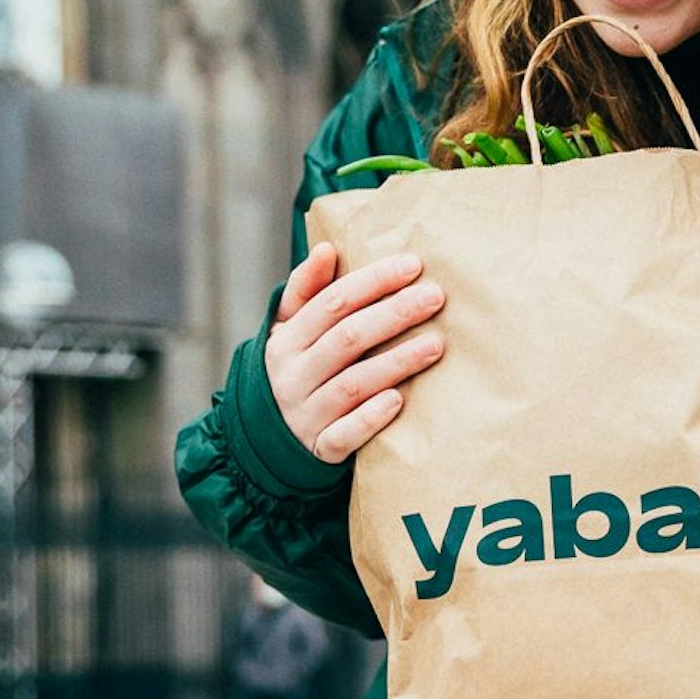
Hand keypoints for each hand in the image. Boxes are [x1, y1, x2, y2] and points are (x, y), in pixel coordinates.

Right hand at [265, 242, 446, 464]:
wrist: (263, 443)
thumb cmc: (293, 371)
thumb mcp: (287, 331)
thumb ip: (305, 291)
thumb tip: (325, 248)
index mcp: (286, 340)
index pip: (332, 303)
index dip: (373, 282)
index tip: (413, 265)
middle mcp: (293, 376)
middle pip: (347, 338)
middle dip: (394, 314)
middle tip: (436, 297)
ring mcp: (305, 415)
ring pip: (352, 385)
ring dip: (396, 362)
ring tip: (436, 344)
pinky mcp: (319, 450)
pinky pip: (344, 436)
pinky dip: (370, 418)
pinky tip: (398, 400)